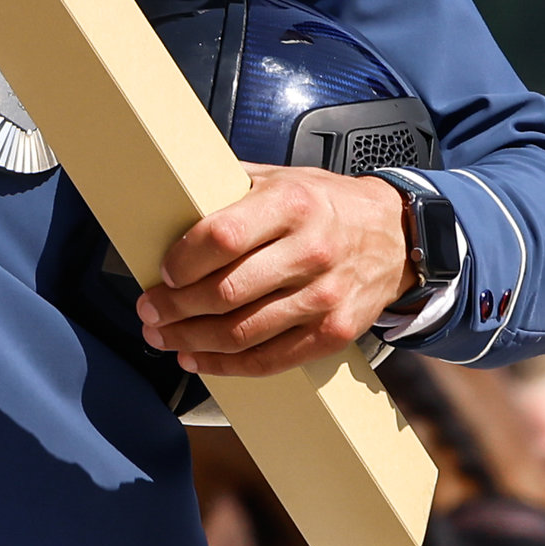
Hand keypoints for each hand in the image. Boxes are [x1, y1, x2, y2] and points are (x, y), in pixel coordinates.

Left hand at [138, 169, 409, 378]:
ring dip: (191, 340)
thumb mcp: (283, 179)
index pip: (222, 237)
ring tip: (164, 337)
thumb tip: (170, 201)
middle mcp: (311, 250)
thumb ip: (231, 189)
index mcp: (291, 204)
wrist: (396, 236)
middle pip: (225, 291)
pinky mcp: (333, 332)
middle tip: (148, 311)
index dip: (183, 260)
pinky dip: (226, 366)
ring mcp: (324, 296)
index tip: (162, 272)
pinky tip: (198, 359)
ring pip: (241, 332)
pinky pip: (270, 360)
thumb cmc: (326, 205)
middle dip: (174, 308)